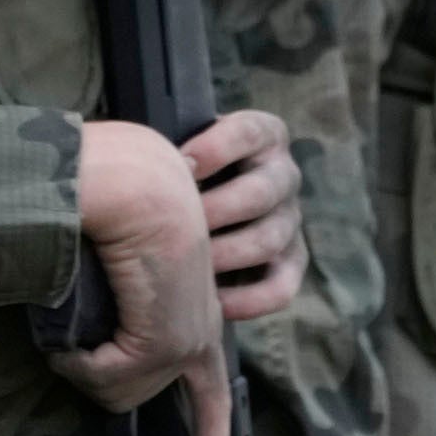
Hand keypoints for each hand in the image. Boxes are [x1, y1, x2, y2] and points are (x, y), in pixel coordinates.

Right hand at [54, 122, 235, 435]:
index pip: (214, 394)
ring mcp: (189, 338)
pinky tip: (73, 327)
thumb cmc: (123, 205)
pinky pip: (106, 377)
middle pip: (142, 396)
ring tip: (70, 321)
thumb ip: (123, 299)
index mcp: (201, 308)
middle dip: (105, 385)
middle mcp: (203, 329)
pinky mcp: (166, 339)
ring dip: (84, 365)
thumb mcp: (127, 261)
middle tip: (73, 353)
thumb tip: (87, 340)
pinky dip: (78, 360)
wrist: (132, 177)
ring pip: (120, 391)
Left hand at [182, 108, 306, 324]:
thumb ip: (168, 150)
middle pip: (260, 192)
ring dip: (225, 255)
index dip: (216, 148)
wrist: (195, 207)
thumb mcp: (177, 149)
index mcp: (264, 135)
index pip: (250, 132)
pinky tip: (214, 303)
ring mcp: (291, 220)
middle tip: (175, 226)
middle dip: (214, 211)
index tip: (180, 165)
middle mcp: (284, 175)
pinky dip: (249, 299)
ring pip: (269, 239)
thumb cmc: (177, 171)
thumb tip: (143, 158)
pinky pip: (281, 287)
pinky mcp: (292, 262)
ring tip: (186, 267)